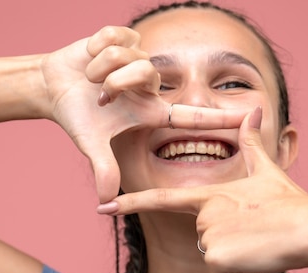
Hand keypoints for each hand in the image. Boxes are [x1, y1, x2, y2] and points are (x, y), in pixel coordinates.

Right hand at [42, 26, 248, 201]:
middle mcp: (151, 85)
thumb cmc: (78, 116)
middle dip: (115, 81)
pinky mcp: (124, 37)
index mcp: (151, 111)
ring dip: (100, 68)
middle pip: (145, 71)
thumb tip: (106, 201)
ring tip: (91, 79)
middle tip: (99, 95)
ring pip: (126, 54)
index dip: (221, 118)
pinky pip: (113, 36)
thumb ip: (104, 169)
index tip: (252, 117)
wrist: (54, 87)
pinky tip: (91, 58)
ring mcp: (139, 60)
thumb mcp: (93, 144)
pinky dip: (95, 49)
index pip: (193, 115)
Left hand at [99, 109, 307, 272]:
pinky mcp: (215, 258)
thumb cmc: (291, 202)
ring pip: (217, 261)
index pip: (162, 198)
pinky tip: (260, 259)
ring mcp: (207, 235)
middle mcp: (203, 214)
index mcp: (210, 194)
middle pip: (206, 240)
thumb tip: (253, 109)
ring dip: (239, 260)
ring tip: (261, 244)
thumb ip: (252, 145)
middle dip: (231, 245)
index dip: (131, 203)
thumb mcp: (269, 171)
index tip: (103, 207)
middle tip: (257, 234)